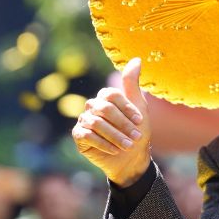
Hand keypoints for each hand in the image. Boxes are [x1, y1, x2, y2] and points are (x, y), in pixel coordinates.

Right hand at [72, 58, 151, 186]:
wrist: (131, 159)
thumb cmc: (136, 132)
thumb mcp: (139, 107)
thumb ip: (133, 84)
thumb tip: (136, 59)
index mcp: (106, 97)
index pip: (112, 95)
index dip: (126, 108)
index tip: (140, 120)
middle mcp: (93, 106)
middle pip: (104, 109)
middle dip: (122, 124)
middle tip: (135, 136)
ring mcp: (84, 120)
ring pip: (96, 123)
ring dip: (115, 135)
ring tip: (127, 145)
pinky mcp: (78, 136)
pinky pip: (87, 135)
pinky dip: (103, 143)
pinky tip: (114, 150)